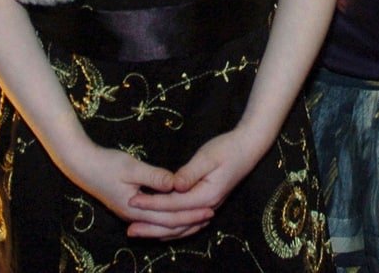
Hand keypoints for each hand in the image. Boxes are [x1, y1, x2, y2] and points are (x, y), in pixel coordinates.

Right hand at [69, 144, 212, 239]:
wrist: (82, 166)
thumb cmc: (106, 164)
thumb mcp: (132, 167)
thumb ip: (154, 176)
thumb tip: (175, 184)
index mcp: (136, 209)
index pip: (169, 217)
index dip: (190, 214)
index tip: (209, 209)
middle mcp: (135, 216)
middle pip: (166, 225)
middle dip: (189, 221)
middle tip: (211, 214)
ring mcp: (131, 214)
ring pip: (160, 225)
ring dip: (180, 222)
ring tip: (200, 216)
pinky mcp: (130, 207)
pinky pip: (154, 219)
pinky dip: (168, 219)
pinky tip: (177, 213)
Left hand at [127, 127, 266, 237]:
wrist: (249, 147)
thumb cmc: (228, 147)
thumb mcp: (207, 156)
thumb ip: (190, 173)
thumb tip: (173, 186)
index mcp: (207, 195)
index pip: (173, 204)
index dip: (151, 203)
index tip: (132, 201)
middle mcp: (208, 206)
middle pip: (175, 223)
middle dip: (151, 226)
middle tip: (129, 228)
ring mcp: (209, 207)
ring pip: (181, 228)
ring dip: (159, 231)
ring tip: (139, 232)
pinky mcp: (208, 204)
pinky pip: (187, 224)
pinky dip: (173, 230)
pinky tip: (160, 230)